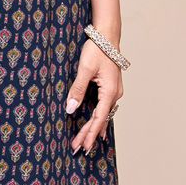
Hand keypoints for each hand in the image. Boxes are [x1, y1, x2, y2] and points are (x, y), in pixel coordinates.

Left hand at [65, 39, 122, 153]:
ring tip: (83, 142)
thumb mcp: (84, 69)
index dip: (90, 134)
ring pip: (103, 115)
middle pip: (101, 120)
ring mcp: (114, 91)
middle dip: (89, 134)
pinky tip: (96, 128)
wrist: (107, 36)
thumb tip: (70, 108)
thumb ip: (77, 90)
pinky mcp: (110, 88)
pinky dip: (98, 119)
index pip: (99, 118)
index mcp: (110, 92)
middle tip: (77, 148)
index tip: (83, 146)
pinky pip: (104, 108)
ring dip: (93, 128)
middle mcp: (115, 94)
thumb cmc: (97, 50)